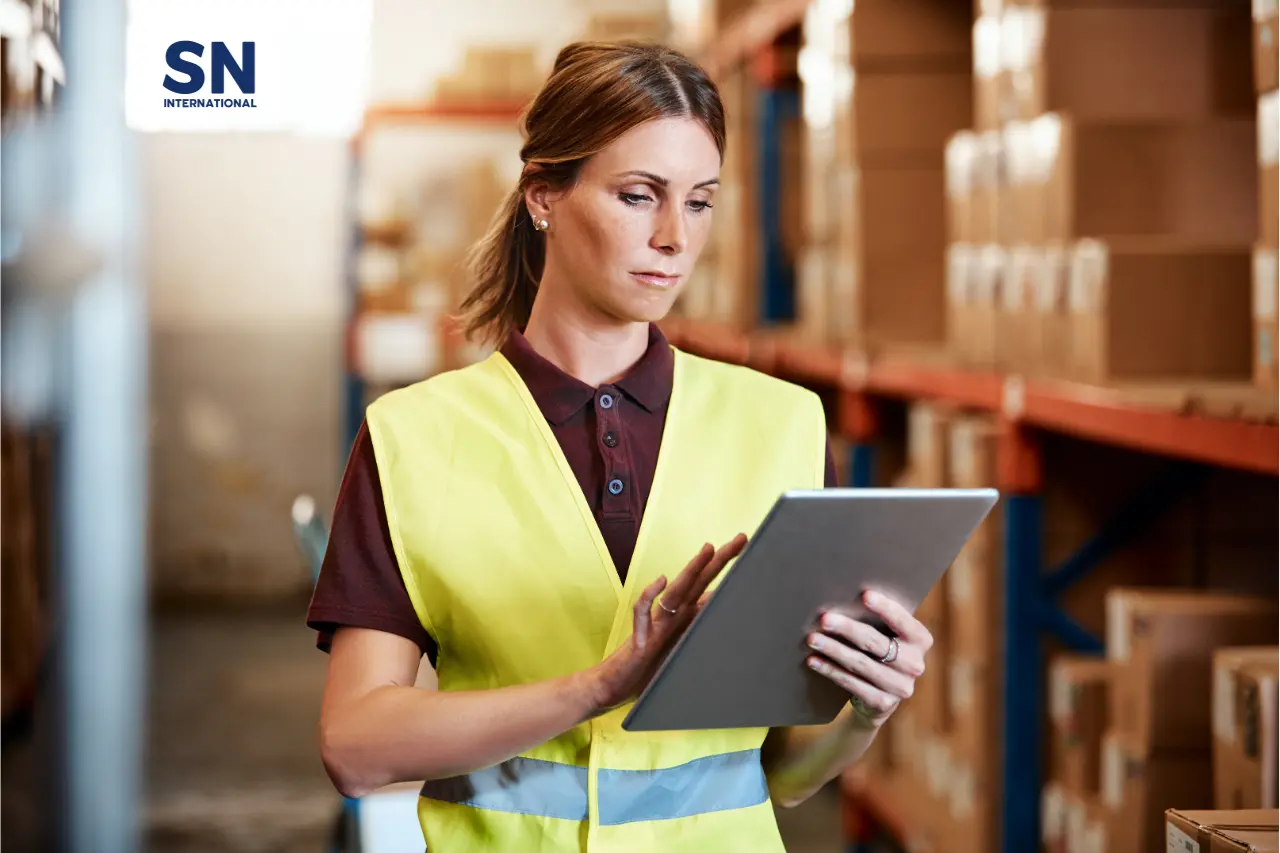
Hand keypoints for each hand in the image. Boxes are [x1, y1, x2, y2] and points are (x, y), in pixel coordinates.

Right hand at [582, 534, 746, 714]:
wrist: (615, 685)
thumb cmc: (648, 669)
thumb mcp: (682, 651)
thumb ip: (697, 632)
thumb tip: (723, 618)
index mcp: (683, 618)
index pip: (707, 587)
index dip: (725, 570)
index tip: (746, 549)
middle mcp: (672, 616)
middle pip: (698, 581)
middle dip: (719, 560)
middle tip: (742, 538)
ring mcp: (656, 625)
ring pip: (676, 591)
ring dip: (692, 569)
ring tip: (709, 549)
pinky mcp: (641, 638)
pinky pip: (643, 613)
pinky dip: (650, 596)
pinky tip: (660, 581)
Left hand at [804, 589, 932, 727]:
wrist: (881, 696)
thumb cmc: (880, 651)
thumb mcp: (888, 635)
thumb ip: (878, 619)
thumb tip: (844, 596)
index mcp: (920, 640)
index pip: (903, 622)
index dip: (885, 608)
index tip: (864, 595)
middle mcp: (915, 665)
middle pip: (875, 642)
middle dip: (847, 629)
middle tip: (824, 619)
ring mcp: (900, 687)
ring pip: (860, 663)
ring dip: (833, 650)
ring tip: (812, 639)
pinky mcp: (883, 703)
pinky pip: (851, 683)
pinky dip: (830, 670)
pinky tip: (814, 661)